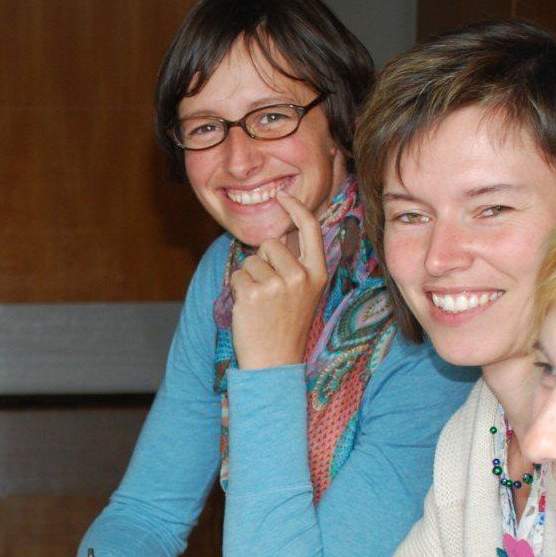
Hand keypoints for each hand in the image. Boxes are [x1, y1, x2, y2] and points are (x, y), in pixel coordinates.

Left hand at [228, 192, 327, 369]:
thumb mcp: (303, 293)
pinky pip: (237, 274)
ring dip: (249, 277)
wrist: (274, 362)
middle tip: (268, 292)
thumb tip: (281, 234)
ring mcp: (278, 285)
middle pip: (271, 243)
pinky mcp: (254, 293)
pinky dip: (237, 289)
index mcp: (318, 273)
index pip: (310, 228)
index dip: (296, 207)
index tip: (282, 194)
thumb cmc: (285, 326)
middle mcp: (301, 276)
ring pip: (251, 259)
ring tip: (259, 303)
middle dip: (263, 261)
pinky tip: (248, 308)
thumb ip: (296, 263)